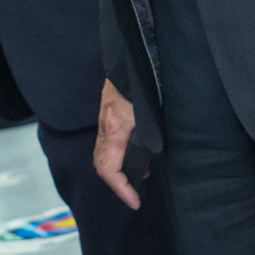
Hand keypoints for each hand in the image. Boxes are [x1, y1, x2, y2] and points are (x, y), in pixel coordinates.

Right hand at [93, 81, 143, 209]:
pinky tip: (137, 151)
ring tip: (140, 175)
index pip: (109, 170)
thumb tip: (152, 158)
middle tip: (135, 194)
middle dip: (117, 184)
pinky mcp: (112, 109)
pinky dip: (118, 154)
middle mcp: (106, 125)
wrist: (133, 52)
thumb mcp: (151, 113)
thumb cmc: (144, 81)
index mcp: (115, 129)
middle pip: (102, 164)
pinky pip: (108, 140)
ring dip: (118, 169)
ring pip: (103, 152)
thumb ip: (150, 136)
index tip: (135, 202)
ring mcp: (107, 117)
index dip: (122, 190)